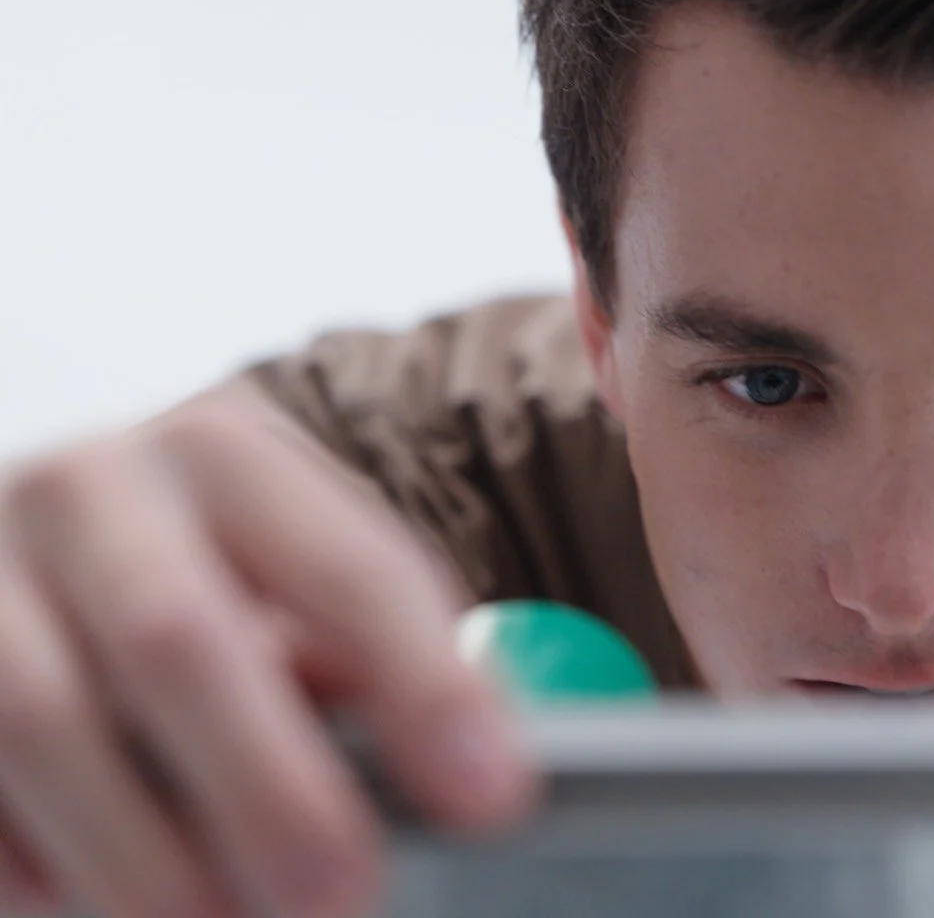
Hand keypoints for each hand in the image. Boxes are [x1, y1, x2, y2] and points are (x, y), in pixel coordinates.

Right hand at [0, 383, 535, 917]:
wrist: (36, 545)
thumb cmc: (205, 574)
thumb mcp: (296, 579)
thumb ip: (369, 658)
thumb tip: (469, 775)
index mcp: (228, 457)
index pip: (349, 569)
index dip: (426, 686)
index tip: (492, 797)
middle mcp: (90, 490)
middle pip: (178, 641)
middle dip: (269, 788)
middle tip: (344, 897)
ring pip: (46, 722)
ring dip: (141, 854)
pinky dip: (31, 865)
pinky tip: (93, 906)